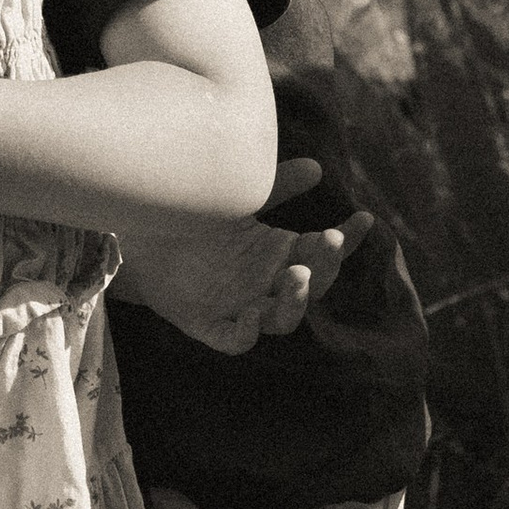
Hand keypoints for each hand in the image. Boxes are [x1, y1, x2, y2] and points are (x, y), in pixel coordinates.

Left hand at [112, 161, 373, 356]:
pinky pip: (235, 340)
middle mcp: (268, 286)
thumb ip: (277, 186)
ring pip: (281, 319)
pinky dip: (245, 332)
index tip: (363, 218)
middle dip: (325, 268)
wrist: (145, 237)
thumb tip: (317, 168)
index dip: (346, 240)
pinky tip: (249, 313)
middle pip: (311, 286)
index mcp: (282, 256)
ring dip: (295, 301)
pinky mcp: (209, 325)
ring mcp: (242, 308)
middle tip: (328, 240)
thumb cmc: (198, 218)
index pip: (325, 252)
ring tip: (297, 273)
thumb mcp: (241, 199)